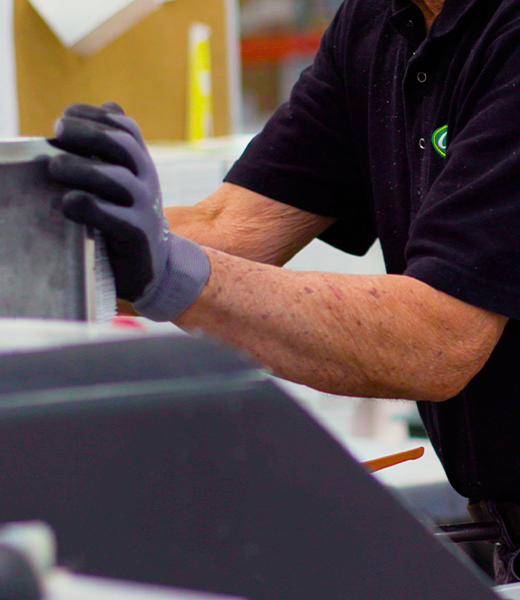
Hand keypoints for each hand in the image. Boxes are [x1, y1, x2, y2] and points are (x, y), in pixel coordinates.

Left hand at [48, 102, 209, 320]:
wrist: (153, 265)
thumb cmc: (127, 217)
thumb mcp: (125, 180)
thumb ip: (113, 149)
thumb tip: (107, 105)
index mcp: (141, 164)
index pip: (124, 127)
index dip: (94, 116)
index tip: (65, 119)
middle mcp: (147, 180)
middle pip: (122, 144)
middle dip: (87, 132)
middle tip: (57, 131)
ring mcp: (144, 207)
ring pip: (115, 177)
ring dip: (80, 168)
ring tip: (56, 167)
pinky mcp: (136, 234)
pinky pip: (109, 215)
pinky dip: (84, 204)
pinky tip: (68, 203)